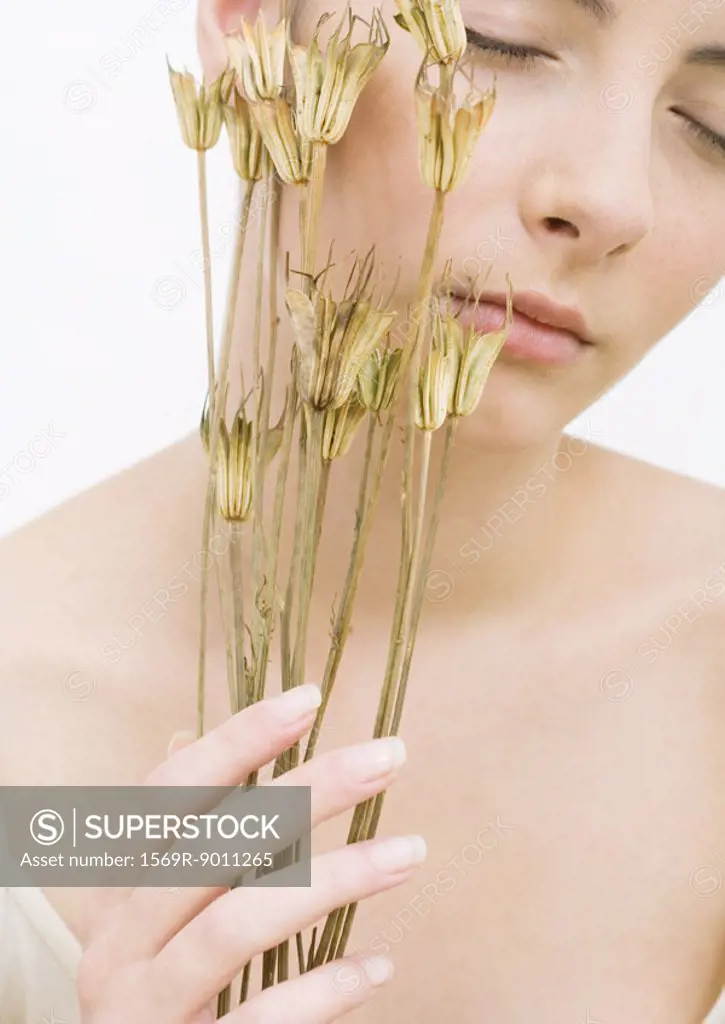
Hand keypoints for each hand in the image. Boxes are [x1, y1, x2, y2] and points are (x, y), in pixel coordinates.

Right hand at [77, 684, 424, 1022]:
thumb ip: (172, 829)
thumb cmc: (152, 987)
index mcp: (114, 890)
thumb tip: (182, 733)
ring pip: (235, 925)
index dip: (234, 742)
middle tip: (388, 757)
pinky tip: (378, 967)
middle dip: (307, 793)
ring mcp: (141, 1006)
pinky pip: (260, 1022)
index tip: (308, 699)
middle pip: (214, 846)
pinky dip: (322, 991)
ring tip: (410, 853)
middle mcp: (115, 943)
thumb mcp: (145, 908)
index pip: (168, 793)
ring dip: (332, 880)